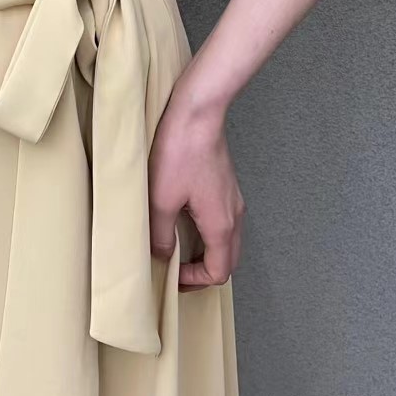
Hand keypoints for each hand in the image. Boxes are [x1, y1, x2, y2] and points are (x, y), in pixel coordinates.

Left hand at [148, 83, 244, 290]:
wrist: (197, 115)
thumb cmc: (180, 153)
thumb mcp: (161, 199)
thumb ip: (161, 234)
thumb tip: (162, 255)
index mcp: (221, 225)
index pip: (220, 272)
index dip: (196, 281)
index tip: (172, 275)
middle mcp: (234, 215)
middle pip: (229, 260)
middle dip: (204, 271)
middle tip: (178, 271)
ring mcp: (233, 199)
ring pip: (228, 240)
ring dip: (208, 252)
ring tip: (179, 248)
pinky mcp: (226, 185)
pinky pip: (224, 221)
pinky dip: (210, 233)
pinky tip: (186, 221)